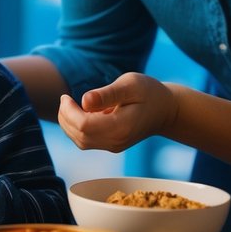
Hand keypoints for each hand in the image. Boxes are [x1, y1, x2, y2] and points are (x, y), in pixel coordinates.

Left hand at [57, 72, 177, 152]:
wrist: (165, 110)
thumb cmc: (148, 92)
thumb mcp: (130, 85)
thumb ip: (107, 94)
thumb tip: (84, 101)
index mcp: (121, 127)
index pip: (84, 126)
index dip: (69, 112)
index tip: (65, 96)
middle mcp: (115, 141)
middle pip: (79, 136)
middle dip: (65, 117)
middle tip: (65, 99)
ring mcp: (113, 146)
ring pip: (80, 141)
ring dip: (68, 124)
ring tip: (69, 104)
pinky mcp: (111, 144)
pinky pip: (86, 140)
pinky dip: (76, 128)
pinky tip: (81, 112)